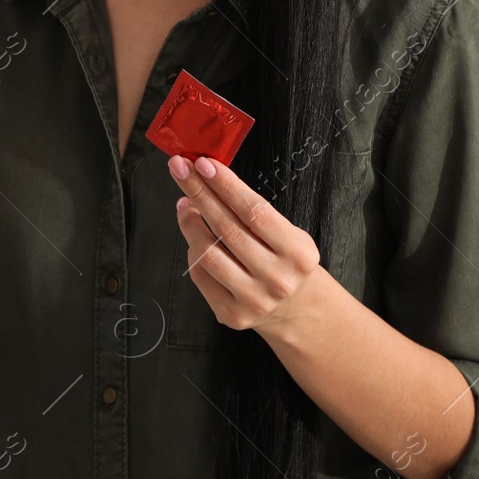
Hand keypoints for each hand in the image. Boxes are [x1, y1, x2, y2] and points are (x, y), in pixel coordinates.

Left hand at [169, 154, 327, 335]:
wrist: (295, 306)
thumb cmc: (284, 260)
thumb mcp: (285, 232)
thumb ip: (252, 211)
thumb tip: (207, 180)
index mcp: (298, 253)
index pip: (254, 211)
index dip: (226, 185)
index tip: (203, 164)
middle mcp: (277, 278)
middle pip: (227, 228)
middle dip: (199, 193)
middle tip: (180, 170)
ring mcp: (254, 300)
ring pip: (208, 253)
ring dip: (189, 223)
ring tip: (185, 204)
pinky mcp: (232, 314)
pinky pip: (201, 275)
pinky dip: (193, 251)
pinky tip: (195, 237)